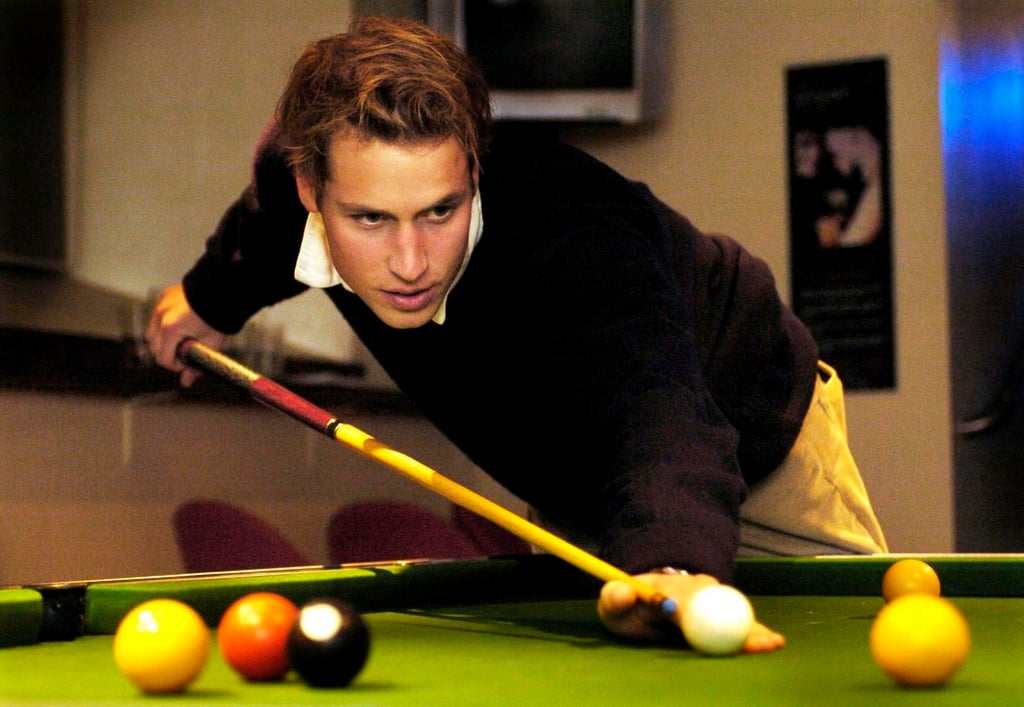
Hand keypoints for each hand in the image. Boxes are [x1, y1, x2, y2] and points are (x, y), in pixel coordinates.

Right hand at [145, 284, 226, 386]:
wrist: (224, 290)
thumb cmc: (218, 318)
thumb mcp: (210, 345)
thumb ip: (196, 365)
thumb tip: (186, 382)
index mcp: (170, 330)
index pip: (162, 358)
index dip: (175, 365)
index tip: (187, 363)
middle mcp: (160, 317)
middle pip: (154, 346)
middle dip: (168, 353)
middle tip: (186, 352)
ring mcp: (160, 305)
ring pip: (152, 332)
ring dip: (163, 339)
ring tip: (183, 339)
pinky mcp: (164, 297)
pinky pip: (157, 316)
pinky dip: (164, 324)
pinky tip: (182, 324)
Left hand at [597, 572, 784, 652]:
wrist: (647, 595)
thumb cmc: (630, 605)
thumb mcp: (614, 603)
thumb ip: (614, 598)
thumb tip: (623, 591)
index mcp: (668, 588)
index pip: (682, 601)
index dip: (692, 612)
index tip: (705, 625)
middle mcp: (695, 589)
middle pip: (716, 605)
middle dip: (732, 622)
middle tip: (755, 639)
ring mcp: (711, 596)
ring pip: (731, 612)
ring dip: (750, 628)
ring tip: (773, 642)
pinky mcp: (720, 607)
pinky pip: (737, 620)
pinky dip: (752, 631)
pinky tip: (771, 641)